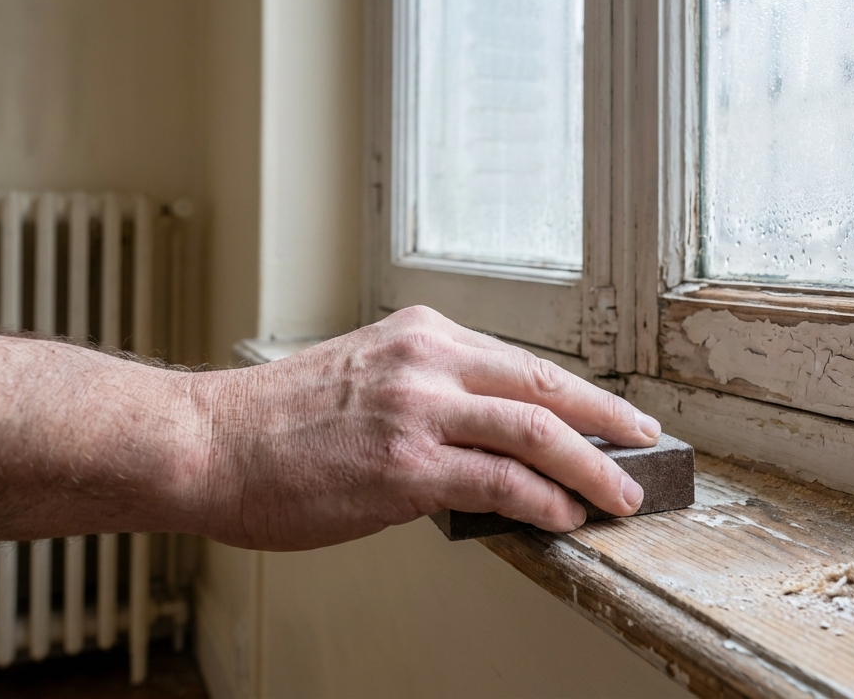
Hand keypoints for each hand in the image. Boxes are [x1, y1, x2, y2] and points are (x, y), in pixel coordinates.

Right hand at [191, 306, 661, 550]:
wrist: (208, 443)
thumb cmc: (277, 424)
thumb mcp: (366, 379)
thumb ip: (432, 398)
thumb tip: (492, 446)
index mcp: (421, 335)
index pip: (523, 362)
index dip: (579, 394)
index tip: (612, 415)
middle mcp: (427, 361)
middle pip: (546, 384)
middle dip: (607, 420)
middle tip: (645, 444)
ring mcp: (418, 410)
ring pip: (535, 432)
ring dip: (591, 468)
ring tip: (623, 495)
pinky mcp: (405, 465)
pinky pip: (499, 483)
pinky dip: (542, 501)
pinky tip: (563, 517)